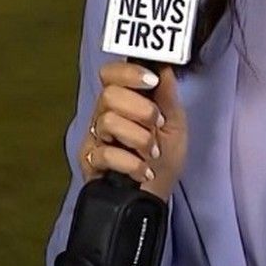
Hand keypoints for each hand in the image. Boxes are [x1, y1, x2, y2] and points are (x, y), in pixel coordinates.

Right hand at [78, 62, 186, 198]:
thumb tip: (164, 66)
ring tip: (152, 152)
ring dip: (139, 137)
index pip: (111, 73)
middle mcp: (104, 115)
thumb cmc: (164, 162)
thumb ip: (168, 97)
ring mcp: (95, 139)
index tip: (152, 82)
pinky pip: (105, 154)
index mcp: (124, 101)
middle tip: (158, 125)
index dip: (129, 72)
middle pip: (109, 95)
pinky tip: (144, 171)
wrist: (155, 200)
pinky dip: (132, 163)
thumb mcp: (175, 126)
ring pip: (107, 121)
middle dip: (140, 109)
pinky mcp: (90, 162)